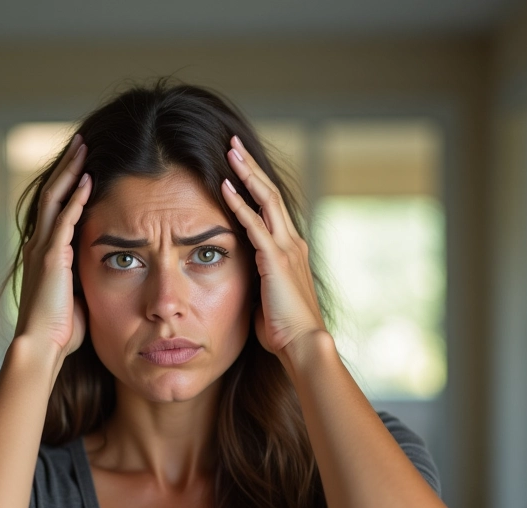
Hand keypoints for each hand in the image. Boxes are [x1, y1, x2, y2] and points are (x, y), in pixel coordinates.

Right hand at [13, 134, 91, 357]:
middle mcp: (39, 245)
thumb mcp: (75, 297)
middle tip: (82, 143)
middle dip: (68, 167)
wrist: (42, 346)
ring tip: (84, 147)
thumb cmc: (60, 331)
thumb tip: (102, 272)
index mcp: (44, 254)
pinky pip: (64, 219)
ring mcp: (43, 249)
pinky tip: (88, 179)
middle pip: (53, 194)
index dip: (68, 185)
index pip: (56, 209)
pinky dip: (76, 198)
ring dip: (71, 172)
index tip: (83, 167)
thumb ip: (82, 278)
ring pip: (55, 199)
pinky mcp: (51, 257)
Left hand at [221, 135, 327, 361]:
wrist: (302, 343)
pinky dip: (239, 204)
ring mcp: (286, 249)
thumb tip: (246, 278)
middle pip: (270, 193)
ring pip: (265, 200)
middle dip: (250, 167)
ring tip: (229, 151)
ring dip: (246, 174)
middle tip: (233, 144)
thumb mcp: (269, 297)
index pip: (271, 208)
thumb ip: (259, 279)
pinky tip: (224, 186)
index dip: (256, 185)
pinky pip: (254, 225)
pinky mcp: (275, 260)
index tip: (239, 166)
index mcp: (291, 250)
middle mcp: (292, 242)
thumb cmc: (284, 328)